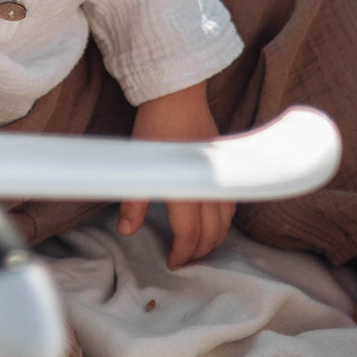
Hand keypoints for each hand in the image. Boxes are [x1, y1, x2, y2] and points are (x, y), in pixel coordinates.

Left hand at [121, 84, 231, 265]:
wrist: (176, 93)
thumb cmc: (154, 126)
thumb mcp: (139, 164)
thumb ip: (133, 200)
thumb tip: (126, 229)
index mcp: (187, 188)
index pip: (190, 234)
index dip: (182, 253)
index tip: (172, 262)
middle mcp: (209, 185)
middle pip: (213, 231)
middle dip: (200, 250)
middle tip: (185, 259)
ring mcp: (219, 174)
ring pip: (226, 219)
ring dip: (215, 237)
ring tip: (199, 246)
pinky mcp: (223, 165)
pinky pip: (230, 201)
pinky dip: (224, 218)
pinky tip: (214, 221)